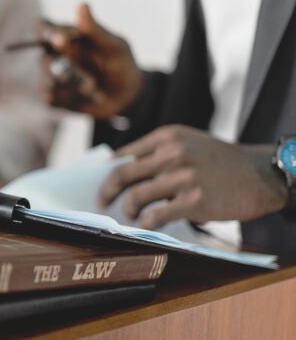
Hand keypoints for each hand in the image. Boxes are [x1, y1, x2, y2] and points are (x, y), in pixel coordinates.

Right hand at [39, 4, 143, 118]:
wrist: (126, 97)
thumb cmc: (121, 64)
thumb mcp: (115, 47)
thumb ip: (96, 30)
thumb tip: (82, 4)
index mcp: (65, 36)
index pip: (42, 27)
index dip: (44, 31)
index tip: (59, 40)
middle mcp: (53, 55)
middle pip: (43, 59)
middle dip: (67, 70)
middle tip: (90, 80)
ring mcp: (50, 77)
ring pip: (47, 81)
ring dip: (74, 87)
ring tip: (93, 89)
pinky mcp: (52, 97)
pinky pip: (51, 99)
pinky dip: (70, 100)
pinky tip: (85, 98)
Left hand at [99, 125, 287, 228]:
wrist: (259, 174)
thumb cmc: (218, 160)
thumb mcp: (187, 141)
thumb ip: (157, 151)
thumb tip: (120, 166)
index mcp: (166, 136)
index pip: (125, 155)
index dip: (108, 172)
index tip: (102, 183)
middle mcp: (172, 153)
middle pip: (123, 174)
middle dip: (107, 191)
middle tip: (103, 201)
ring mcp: (183, 177)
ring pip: (136, 196)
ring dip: (128, 209)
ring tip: (131, 214)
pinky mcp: (194, 200)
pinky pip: (157, 215)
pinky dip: (147, 222)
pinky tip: (148, 224)